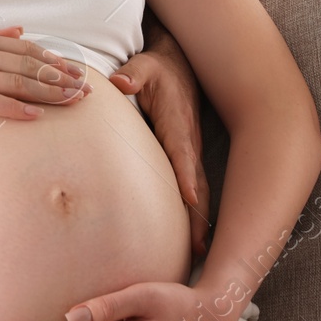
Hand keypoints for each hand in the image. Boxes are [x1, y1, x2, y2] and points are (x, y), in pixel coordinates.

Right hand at [0, 25, 89, 122]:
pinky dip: (15, 107)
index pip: (23, 48)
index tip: (76, 71)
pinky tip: (35, 116)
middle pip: (26, 64)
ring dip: (48, 93)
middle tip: (86, 89)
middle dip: (61, 77)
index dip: (53, 60)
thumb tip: (18, 29)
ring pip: (15, 82)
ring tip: (72, 102)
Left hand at [110, 15, 210, 258]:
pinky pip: (192, 188)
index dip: (186, 176)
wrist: (179, 67)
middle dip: (199, 214)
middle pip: (196, 183)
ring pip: (197, 191)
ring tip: (200, 255)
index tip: (191, 199)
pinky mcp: (186, 158)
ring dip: (199, 221)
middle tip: (201, 247)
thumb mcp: (145, 66)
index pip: (182, 154)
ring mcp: (189, 152)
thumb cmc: (159, 70)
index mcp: (177, 125)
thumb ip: (133, 75)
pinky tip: (193, 239)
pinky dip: (195, 213)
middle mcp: (187, 142)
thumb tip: (119, 81)